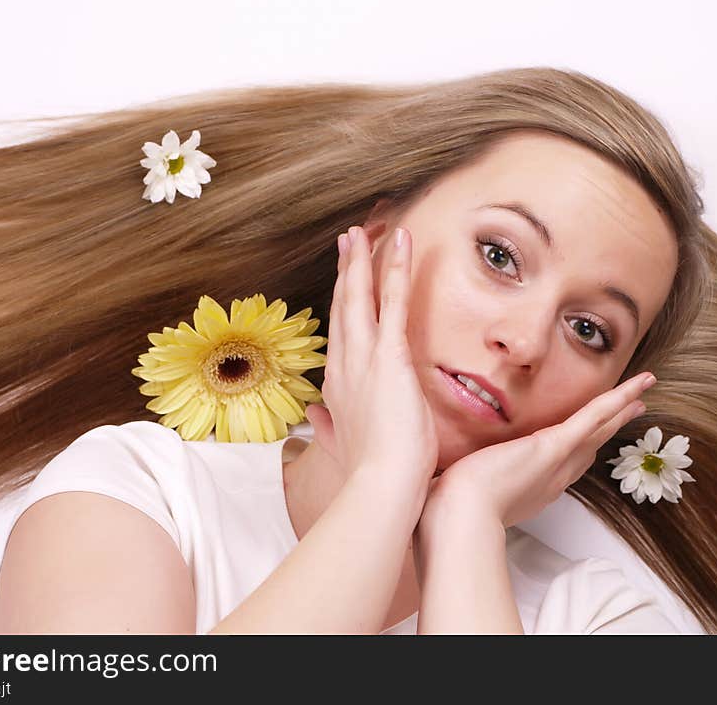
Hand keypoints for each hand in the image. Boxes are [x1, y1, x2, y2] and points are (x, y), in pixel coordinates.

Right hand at [306, 224, 438, 496]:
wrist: (382, 485)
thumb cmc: (372, 471)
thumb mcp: (344, 445)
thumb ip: (328, 428)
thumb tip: (314, 420)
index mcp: (339, 385)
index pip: (340, 335)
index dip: (341, 305)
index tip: (344, 283)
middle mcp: (345, 364)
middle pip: (343, 308)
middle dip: (346, 272)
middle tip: (348, 240)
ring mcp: (365, 357)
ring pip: (360, 298)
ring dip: (362, 261)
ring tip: (363, 230)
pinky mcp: (389, 355)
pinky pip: (393, 302)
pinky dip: (396, 270)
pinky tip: (402, 242)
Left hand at [416, 371, 655, 534]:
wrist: (456, 517)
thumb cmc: (450, 511)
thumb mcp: (461, 490)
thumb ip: (461, 481)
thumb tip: (443, 477)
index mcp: (530, 488)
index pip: (561, 464)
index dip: (582, 446)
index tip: (590, 436)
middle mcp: (550, 479)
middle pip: (588, 448)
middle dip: (609, 429)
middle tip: (630, 411)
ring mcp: (554, 463)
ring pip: (596, 431)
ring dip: (620, 411)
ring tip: (640, 395)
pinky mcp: (551, 448)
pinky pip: (592, 420)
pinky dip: (616, 402)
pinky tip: (635, 388)